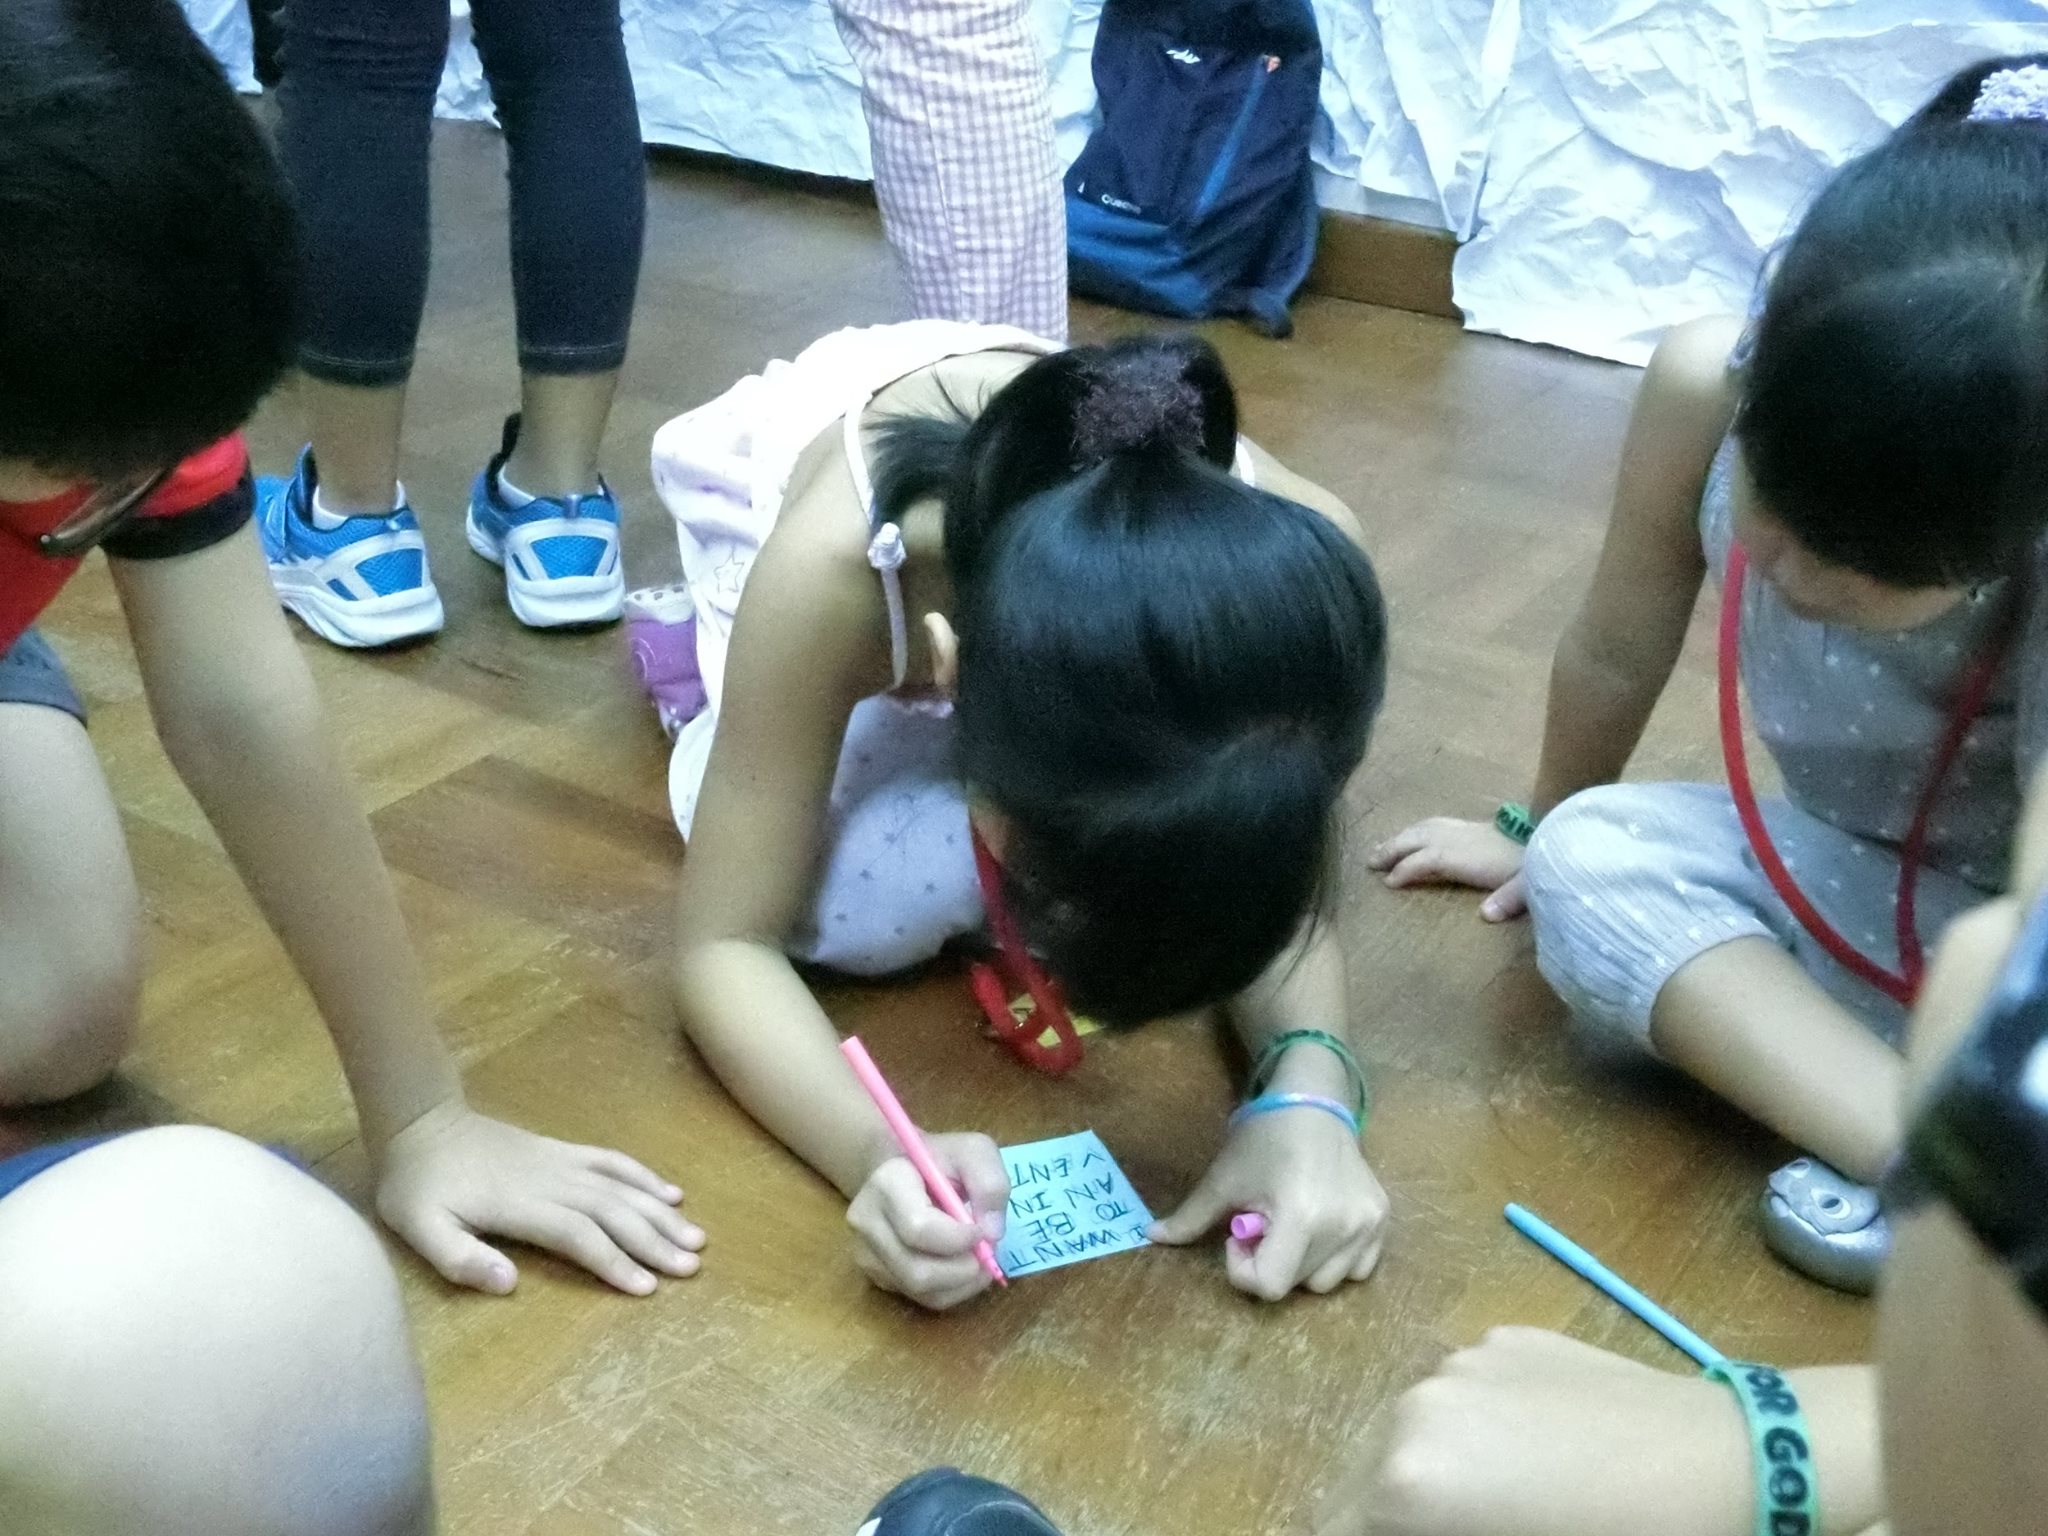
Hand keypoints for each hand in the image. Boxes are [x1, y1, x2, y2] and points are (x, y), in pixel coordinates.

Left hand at [374, 1100, 703, 1295]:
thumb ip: (460, 1258)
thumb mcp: (419, 1229)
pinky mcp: (563, 1151)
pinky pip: (612, 1161)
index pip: (578, 1235)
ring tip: (696, 1237)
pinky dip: (645, 1177)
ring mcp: (562, 1162)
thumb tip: (509, 1284)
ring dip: (660, 1213)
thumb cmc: (417, 1186)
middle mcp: (552, 1181)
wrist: (421, 1122)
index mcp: (521, 1205)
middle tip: (692, 1267)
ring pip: (621, 1187)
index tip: (647, 1287)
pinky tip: (672, 1194)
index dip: (614, 1261)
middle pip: (613, 1211)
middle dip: (654, 1240)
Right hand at [847, 1131, 1009, 1310]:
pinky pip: (919, 1299)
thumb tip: (992, 1234)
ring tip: (978, 1260)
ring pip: (919, 1291)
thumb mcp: (974, 1152)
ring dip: (961, 1284)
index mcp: (887, 1183)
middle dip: (963, 1270)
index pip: (919, 1228)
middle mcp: (866, 1221)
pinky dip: (951, 1291)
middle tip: (987, 1255)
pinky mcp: (875, 1275)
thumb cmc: (941, 1160)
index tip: (982, 1229)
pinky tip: (961, 1268)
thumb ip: (990, 1184)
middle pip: (917, 1271)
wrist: (904, 1172)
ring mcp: (865, 1252)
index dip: (958, 1238)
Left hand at [1149, 1105, 1386, 1300]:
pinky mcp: (1382, 1219)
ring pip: (1327, 1283)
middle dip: (1269, 1261)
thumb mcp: (1223, 1178)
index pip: (1269, 1284)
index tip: (1240, 1231)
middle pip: (1294, 1284)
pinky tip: (1319, 1228)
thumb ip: (1189, 1217)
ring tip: (1290, 1224)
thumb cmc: (1263, 1136)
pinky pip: (1358, 1269)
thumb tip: (1150, 1237)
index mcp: (1302, 1215)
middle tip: (1262, 1222)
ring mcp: (1368, 1224)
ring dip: (1301, 1265)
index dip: (1243, 1267)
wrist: (1313, 1101)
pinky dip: (1335, 1260)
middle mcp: (1342, 1226)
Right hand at [1313, 1329, 1749, 1535]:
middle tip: (1471, 1527)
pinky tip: (1548, 1450)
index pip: (1337, 1527)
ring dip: (1440, 1463)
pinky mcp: (1508, 1337)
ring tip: (1511, 1495)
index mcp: (1406, 1477)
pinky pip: (1469, 1392)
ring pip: (1420, 1428)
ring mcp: (1462, 1363)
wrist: (1728, 1462)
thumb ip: (1433, 1534)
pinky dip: (1483, 1423)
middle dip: (1399, 1511)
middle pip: (1370, 1476)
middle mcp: (1415, 1407)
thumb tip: (1416, 1524)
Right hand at [1368, 817, 1526, 920]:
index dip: (1406, 870)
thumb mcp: (1529, 885)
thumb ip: (1509, 899)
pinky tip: (1413, 834)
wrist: (1555, 835)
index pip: (1426, 859)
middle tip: (1368, 862)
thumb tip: (1487, 915)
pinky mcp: (1474, 826)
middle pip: (1417, 839)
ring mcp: (1465, 829)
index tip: (1388, 883)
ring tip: (1381, 848)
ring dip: (1400, 837)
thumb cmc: (1538, 865)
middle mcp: (1460, 838)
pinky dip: (1417, 829)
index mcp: (1468, 855)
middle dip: (1391, 849)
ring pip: (1424, 828)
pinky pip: (1435, 824)